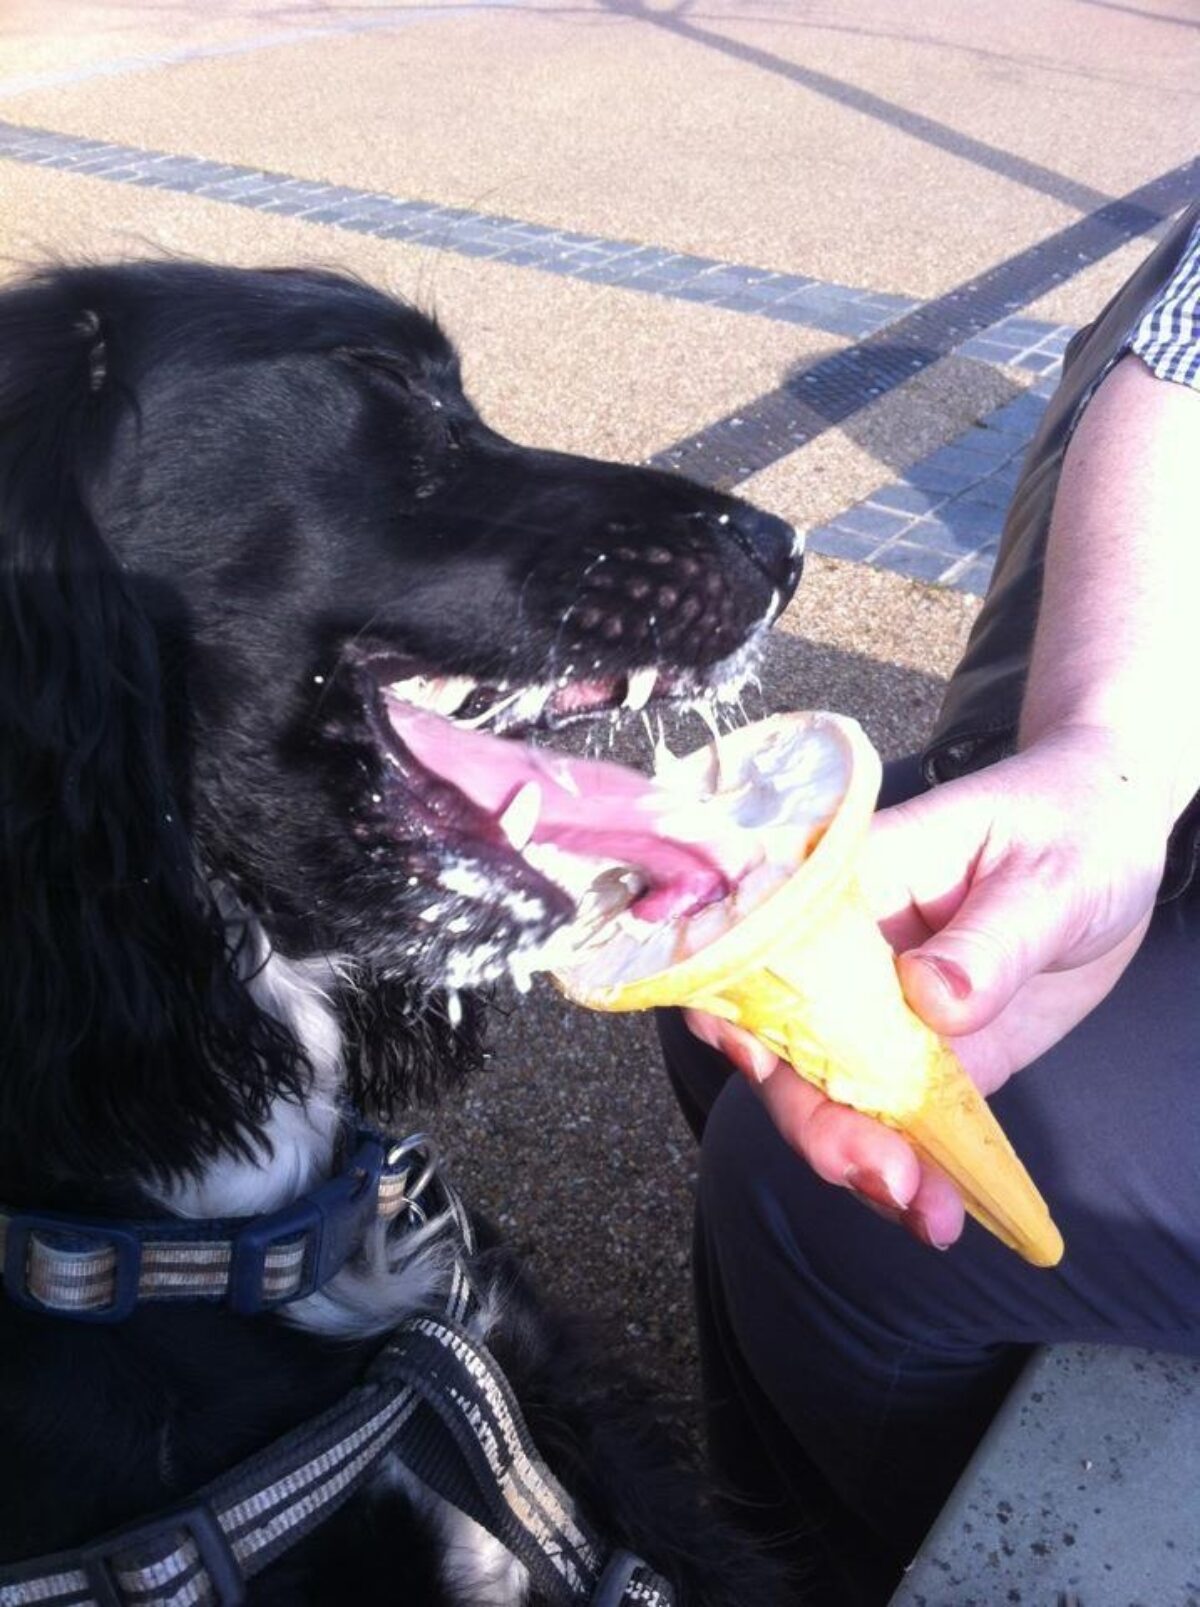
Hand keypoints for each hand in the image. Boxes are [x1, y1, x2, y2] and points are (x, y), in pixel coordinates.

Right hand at [687, 725, 1169, 1247]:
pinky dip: (912, 1175)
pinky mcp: (928, 1064)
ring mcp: (880, 1016)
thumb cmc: (1072, 827)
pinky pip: (899, 1125)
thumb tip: (930, 1000)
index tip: (760, 1061)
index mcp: (845, 887)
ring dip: (861, 1163)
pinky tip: (943, 1214)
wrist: (1112, 847)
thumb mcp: (1048, 876)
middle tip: (881, 1173)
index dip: (734, 1003)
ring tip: (929, 1215)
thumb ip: (990, 939)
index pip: (755, 941)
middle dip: (814, 1118)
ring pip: (831, 1099)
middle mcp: (842, 957)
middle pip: (785, 1044)